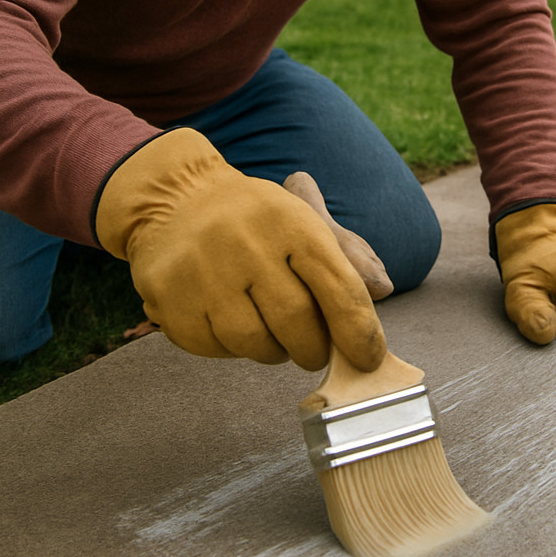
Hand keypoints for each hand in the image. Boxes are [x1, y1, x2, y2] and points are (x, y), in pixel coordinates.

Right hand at [94, 128, 384, 371]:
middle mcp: (247, 244)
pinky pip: (216, 349)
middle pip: (300, 326)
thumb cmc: (256, 221)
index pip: (340, 288)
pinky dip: (231, 348)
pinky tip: (229, 319)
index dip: (360, 332)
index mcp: (291, 222)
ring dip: (273, 351)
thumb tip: (383, 287)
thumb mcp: (305, 222)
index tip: (369, 358)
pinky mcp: (172, 300)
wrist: (176, 198)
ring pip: (257, 345)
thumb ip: (349, 255)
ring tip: (269, 331)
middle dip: (314, 348)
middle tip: (313, 350)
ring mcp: (205, 273)